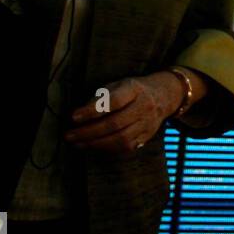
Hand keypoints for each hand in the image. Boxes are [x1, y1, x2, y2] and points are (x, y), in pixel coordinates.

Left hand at [65, 73, 180, 153]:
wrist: (163, 96)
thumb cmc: (133, 90)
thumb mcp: (118, 84)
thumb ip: (100, 98)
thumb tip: (80, 115)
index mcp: (135, 90)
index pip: (113, 102)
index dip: (93, 111)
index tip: (73, 117)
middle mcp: (144, 107)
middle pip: (115, 124)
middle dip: (89, 132)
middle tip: (69, 135)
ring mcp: (148, 123)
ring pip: (121, 139)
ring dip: (96, 143)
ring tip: (78, 143)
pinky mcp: (147, 136)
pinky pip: (126, 147)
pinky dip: (108, 149)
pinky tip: (94, 146)